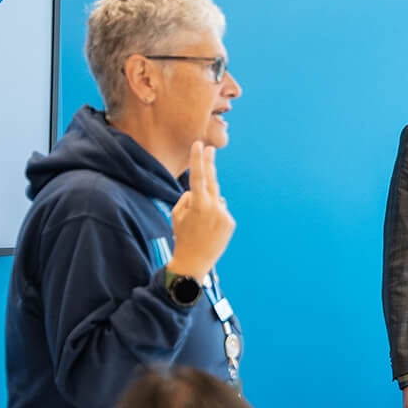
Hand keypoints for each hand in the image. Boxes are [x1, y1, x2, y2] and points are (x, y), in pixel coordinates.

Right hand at [164, 141, 234, 281]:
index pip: (198, 177)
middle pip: (212, 181)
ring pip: (215, 200)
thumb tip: (199, 191)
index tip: (199, 145)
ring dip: (208, 206)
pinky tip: (209, 230)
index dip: (197, 160)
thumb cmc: (182, 236)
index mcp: (198, 204)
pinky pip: (221, 211)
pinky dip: (215, 216)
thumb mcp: (177, 214)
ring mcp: (224, 214)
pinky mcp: (230, 222)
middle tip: (210, 148)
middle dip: (209, 164)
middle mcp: (214, 207)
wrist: (194, 261)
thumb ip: (188, 198)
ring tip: (200, 225)